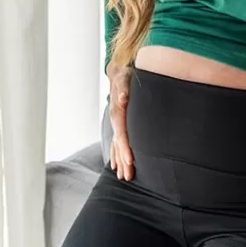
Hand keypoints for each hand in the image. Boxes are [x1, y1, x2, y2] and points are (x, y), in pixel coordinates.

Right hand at [108, 64, 133, 180]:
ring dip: (120, 160)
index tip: (130, 161)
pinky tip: (117, 165)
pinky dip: (116, 153)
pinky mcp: (119, 123)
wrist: (118, 69)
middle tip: (128, 176)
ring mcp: (116, 122)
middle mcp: (115, 119)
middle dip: (123, 160)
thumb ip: (125, 87)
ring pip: (116, 144)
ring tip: (123, 176)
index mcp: (118, 110)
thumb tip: (122, 98)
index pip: (121, 133)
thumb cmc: (125, 73)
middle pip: (118, 143)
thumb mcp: (126, 76)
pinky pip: (116, 141)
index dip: (125, 147)